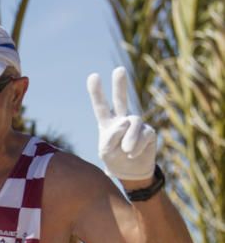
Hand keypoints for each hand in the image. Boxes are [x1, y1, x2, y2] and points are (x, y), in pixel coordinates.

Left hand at [87, 67, 156, 181]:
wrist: (131, 172)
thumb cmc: (115, 160)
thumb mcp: (106, 152)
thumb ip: (111, 137)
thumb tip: (126, 121)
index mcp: (107, 123)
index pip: (101, 106)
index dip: (97, 92)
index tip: (93, 76)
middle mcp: (122, 119)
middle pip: (121, 100)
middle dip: (120, 85)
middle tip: (119, 70)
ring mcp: (136, 124)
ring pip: (133, 122)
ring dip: (129, 138)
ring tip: (126, 150)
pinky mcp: (148, 131)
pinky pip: (143, 134)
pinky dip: (136, 146)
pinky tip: (132, 154)